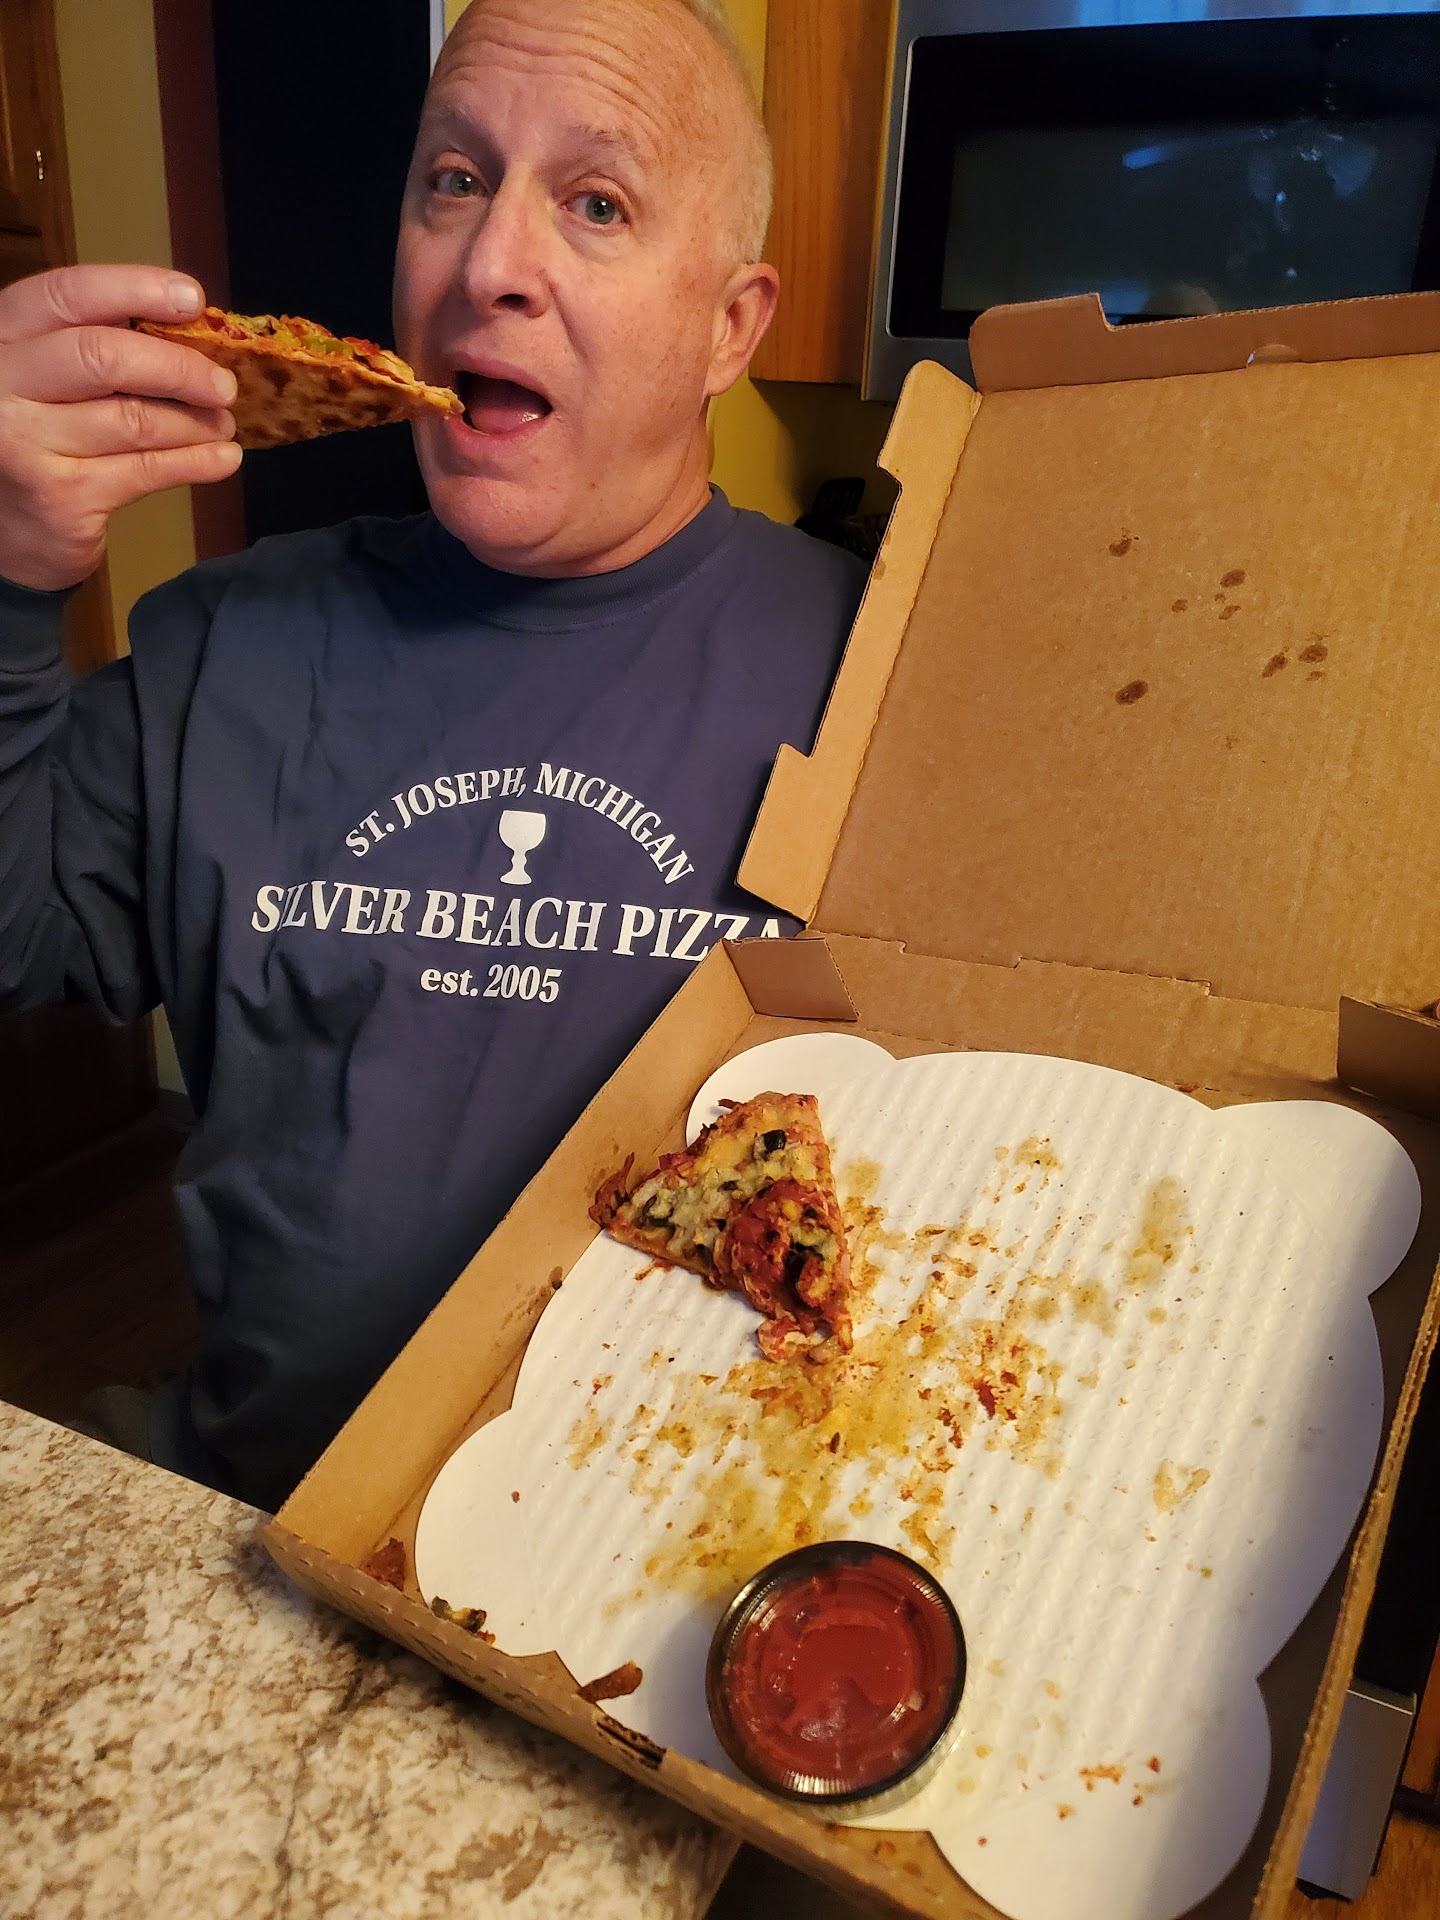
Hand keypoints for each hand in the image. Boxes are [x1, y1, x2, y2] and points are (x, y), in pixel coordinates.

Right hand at [0, 265, 241, 592]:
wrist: (3, 536)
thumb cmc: (34, 443)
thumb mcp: (45, 382)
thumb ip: (92, 350)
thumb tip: (187, 334)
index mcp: (1, 339)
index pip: (65, 295)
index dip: (134, 288)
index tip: (192, 299)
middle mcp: (2, 384)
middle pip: (103, 356)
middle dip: (179, 367)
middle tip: (222, 386)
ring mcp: (26, 442)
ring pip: (134, 419)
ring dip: (195, 423)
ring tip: (223, 426)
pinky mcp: (61, 496)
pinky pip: (147, 470)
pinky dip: (196, 463)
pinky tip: (223, 459)